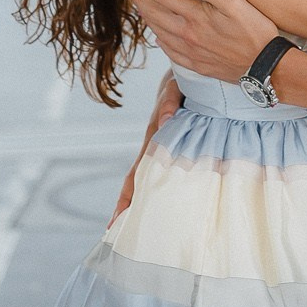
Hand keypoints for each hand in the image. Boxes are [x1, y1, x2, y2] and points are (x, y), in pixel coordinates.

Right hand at [106, 67, 182, 227]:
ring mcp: (168, 147)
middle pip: (140, 183)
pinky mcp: (184, 145)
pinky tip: (175, 205)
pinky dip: (170, 188)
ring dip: (147, 201)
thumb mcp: (176, 86)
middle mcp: (157, 146)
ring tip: (142, 229)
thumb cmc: (182, 79)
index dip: (127, 198)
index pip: (137, 174)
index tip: (116, 222)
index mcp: (153, 138)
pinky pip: (176, 170)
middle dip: (130, 208)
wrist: (191, 70)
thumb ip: (169, 101)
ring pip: (155, 178)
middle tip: (120, 237)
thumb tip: (164, 123)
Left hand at [124, 0, 277, 81]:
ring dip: (147, 18)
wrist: (265, 67)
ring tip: (140, 8)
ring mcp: (190, 52)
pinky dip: (160, 41)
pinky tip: (159, 38)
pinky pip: (170, 52)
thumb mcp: (234, 2)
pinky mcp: (197, 65)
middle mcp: (187, 35)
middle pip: (154, 14)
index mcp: (194, 16)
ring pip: (159, 32)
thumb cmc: (255, 31)